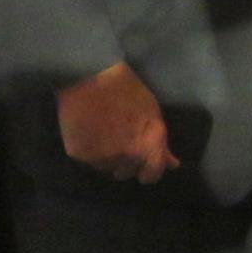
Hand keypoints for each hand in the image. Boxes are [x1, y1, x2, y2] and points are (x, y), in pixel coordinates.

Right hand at [56, 62, 180, 181]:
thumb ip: (161, 142)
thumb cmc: (127, 89)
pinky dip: (90, 151)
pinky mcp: (79, 156)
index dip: (149, 169)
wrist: (90, 76)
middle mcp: (126, 158)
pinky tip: (90, 132)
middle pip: (127, 173)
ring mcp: (101, 159)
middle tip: (121, 139)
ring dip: (108, 157)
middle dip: (127, 161)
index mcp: (147, 147)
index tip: (145, 161)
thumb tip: (171, 164)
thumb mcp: (152, 112)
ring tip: (104, 133)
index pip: (152, 175)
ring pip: (107, 168)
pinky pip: (89, 161)